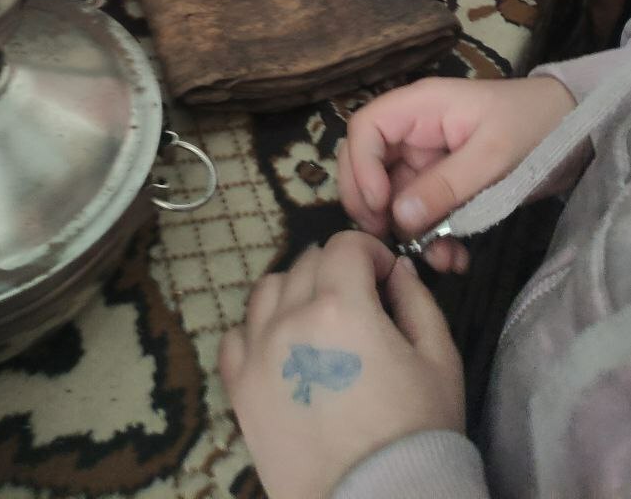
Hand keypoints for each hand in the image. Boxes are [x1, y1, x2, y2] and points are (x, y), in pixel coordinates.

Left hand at [219, 231, 463, 498]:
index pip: (345, 245)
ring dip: (296, 291)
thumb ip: (417, 301)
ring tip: (320, 322)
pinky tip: (284, 349)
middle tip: (362, 303)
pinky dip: (258, 331)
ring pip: (268, 290)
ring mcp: (257, 354)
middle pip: (307, 263)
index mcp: (341, 305)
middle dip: (338, 271)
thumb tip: (398, 270)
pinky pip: (236, 337)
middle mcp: (290, 319)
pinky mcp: (240, 390)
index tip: (385, 278)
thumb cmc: (417, 431)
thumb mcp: (439, 359)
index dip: (371, 253)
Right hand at [338, 75, 576, 272]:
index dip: (361, 168)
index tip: (379, 208)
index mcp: (419, 107)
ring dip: (410, 232)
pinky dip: (433, 237)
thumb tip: (399, 217)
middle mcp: (414, 130)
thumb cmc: (532, 127)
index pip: (365, 129)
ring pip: (394, 196)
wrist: (573, 131)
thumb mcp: (491, 156)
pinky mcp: (443, 183)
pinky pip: (423, 212)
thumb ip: (444, 185)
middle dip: (374, 206)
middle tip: (388, 241)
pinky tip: (455, 258)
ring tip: (441, 260)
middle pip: (367, 164)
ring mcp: (427, 158)